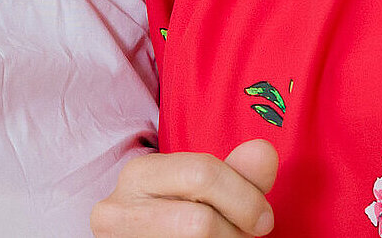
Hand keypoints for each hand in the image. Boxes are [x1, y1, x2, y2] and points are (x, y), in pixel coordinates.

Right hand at [87, 139, 278, 236]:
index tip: (262, 218)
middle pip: (200, 223)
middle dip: (235, 232)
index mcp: (138, 174)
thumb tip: (263, 151)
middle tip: (240, 236)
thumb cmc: (178, 217)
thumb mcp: (205, 190)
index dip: (245, 199)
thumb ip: (238, 173)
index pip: (203, 174)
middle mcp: (117, 210)